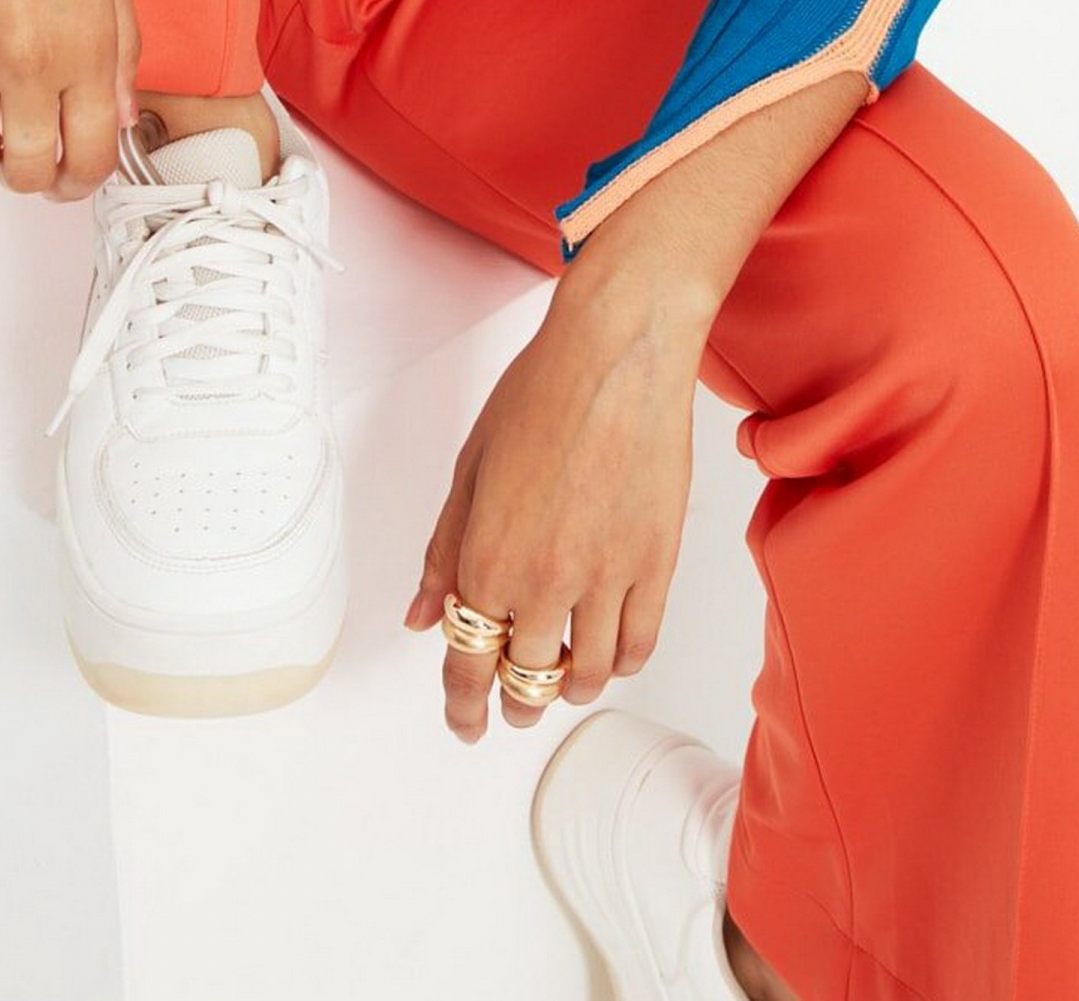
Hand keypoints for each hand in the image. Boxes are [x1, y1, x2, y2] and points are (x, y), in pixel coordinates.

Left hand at [401, 278, 709, 741]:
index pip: (467, 665)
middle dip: (512, 704)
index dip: (462, 707)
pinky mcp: (658, 564)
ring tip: (559, 682)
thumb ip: (445, 550)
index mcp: (488, 559)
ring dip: (566, 690)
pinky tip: (608, 654)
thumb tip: (421, 616)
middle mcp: (546, 581)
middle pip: (525, 681)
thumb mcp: (469, 468)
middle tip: (510, 707)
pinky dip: (619, 663)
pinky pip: (638, 644)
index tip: (464, 724)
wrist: (617, 353)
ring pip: (585, 675)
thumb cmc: (540, 393)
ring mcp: (608, 577)